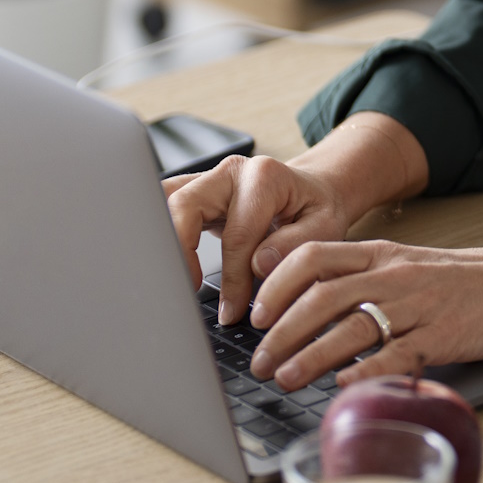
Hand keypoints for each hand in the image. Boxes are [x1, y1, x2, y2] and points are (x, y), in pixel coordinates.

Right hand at [164, 156, 360, 324]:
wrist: (312, 191)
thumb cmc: (316, 210)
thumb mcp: (325, 227)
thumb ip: (296, 244)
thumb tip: (259, 264)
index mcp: (265, 177)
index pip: (237, 234)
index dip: (233, 278)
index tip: (232, 311)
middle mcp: (230, 171)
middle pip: (185, 206)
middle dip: (180, 254)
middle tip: (185, 293)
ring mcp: (208, 179)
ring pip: (165, 201)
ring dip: (161, 240)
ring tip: (167, 280)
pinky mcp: (195, 191)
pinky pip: (164, 206)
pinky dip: (158, 232)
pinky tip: (162, 264)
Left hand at [245, 239, 482, 389]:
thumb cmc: (460, 280)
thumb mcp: (404, 265)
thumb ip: (359, 277)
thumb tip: (301, 305)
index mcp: (380, 253)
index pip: (313, 256)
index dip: (276, 283)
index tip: (254, 312)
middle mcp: (394, 275)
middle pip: (323, 296)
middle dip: (282, 331)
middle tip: (259, 360)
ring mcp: (418, 305)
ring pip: (352, 326)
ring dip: (311, 355)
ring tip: (285, 378)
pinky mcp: (442, 336)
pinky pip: (397, 354)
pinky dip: (366, 371)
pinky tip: (343, 387)